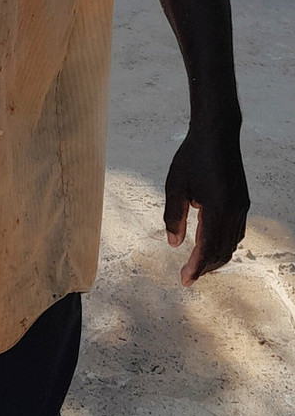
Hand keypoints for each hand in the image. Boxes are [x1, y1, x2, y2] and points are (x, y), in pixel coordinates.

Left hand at [163, 124, 249, 286]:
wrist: (217, 134)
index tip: (185, 280)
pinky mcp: (241, 202)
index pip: (208, 248)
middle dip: (205, 267)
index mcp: (217, 208)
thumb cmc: (192, 157)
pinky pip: (235, 232)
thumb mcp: (175, 185)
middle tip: (187, 277)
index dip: (197, 267)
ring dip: (215, 257)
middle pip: (222, 251)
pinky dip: (223, 244)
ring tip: (196, 266)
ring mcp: (241, 207)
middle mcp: (234, 211)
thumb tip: (173, 243)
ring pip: (231, 243)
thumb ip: (173, 216)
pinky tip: (209, 245)